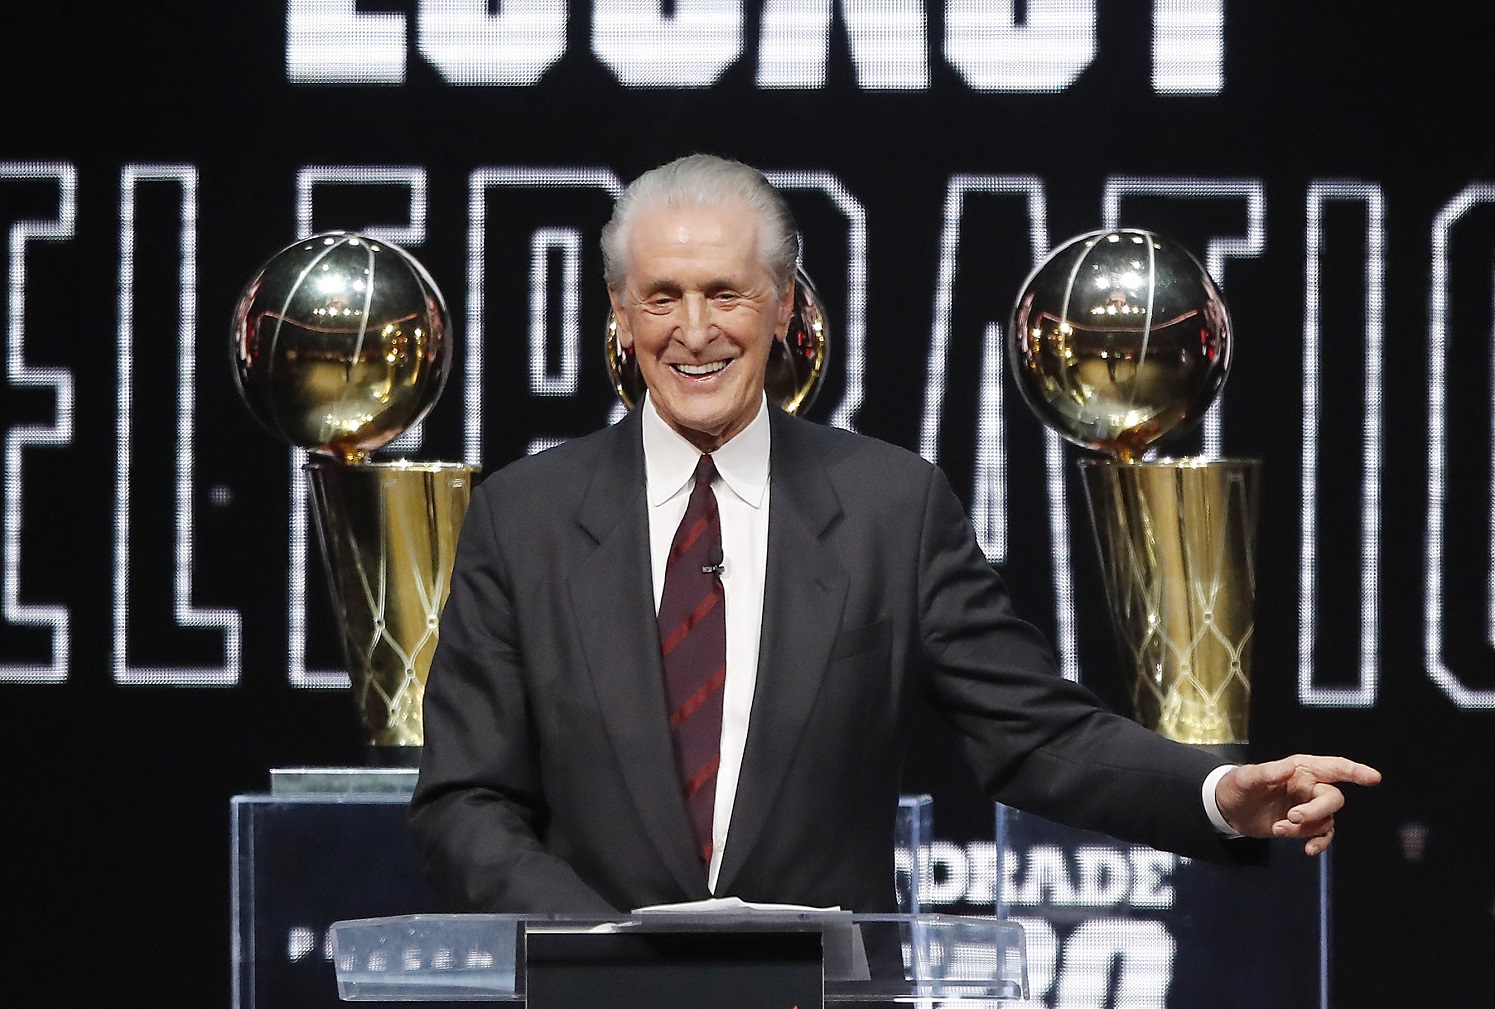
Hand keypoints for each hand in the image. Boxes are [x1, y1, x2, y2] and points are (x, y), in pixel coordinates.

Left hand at [1215, 755, 1380, 854]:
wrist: (1228, 810)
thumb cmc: (1238, 786)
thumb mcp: (1246, 778)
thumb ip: (1266, 773)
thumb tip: (1287, 768)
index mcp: (1300, 769)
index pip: (1333, 767)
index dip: (1355, 771)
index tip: (1373, 778)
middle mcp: (1309, 786)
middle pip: (1333, 798)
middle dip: (1316, 811)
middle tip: (1292, 817)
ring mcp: (1309, 807)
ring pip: (1327, 819)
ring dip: (1307, 829)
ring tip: (1279, 829)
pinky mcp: (1304, 825)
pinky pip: (1323, 834)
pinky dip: (1318, 842)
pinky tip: (1307, 850)